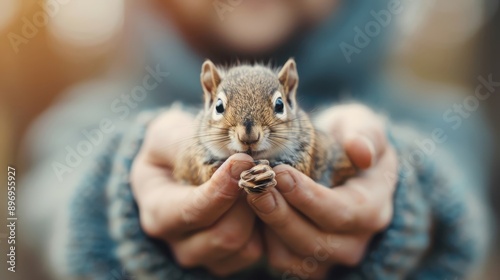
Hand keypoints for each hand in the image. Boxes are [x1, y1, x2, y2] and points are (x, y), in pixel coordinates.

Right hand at [130, 108, 262, 276]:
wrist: (175, 170)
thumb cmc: (170, 150)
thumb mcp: (166, 135)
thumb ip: (187, 141)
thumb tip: (229, 154)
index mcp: (158, 212)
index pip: (193, 210)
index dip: (222, 189)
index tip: (243, 161)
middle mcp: (178, 243)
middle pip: (226, 235)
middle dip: (249, 201)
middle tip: (260, 170)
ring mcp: (204, 257)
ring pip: (246, 248)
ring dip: (261, 215)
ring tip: (261, 184)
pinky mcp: (228, 262)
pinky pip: (258, 253)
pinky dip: (265, 229)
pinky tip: (261, 201)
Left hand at [246, 104, 397, 278]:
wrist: (338, 163)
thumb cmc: (347, 140)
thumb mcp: (360, 125)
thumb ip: (365, 134)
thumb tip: (360, 152)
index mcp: (373, 208)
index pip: (342, 212)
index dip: (309, 197)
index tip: (281, 174)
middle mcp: (355, 241)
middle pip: (314, 240)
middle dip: (280, 213)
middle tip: (254, 186)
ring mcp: (330, 256)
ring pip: (293, 256)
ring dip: (268, 227)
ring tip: (250, 195)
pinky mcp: (307, 263)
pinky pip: (281, 261)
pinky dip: (264, 241)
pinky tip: (253, 212)